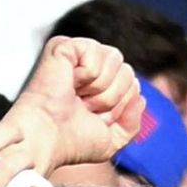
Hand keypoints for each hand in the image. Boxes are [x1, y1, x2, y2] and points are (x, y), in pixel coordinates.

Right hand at [4, 36, 145, 172]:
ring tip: (75, 96)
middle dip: (111, 98)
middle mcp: (90, 66)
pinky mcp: (65, 45)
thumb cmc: (70, 141)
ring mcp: (77, 53)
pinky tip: (68, 83)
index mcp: (101, 84)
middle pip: (128, 72)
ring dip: (99, 88)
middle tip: (83, 107)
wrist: (45, 139)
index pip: (134, 85)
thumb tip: (141, 98)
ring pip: (116, 60)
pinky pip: (97, 54)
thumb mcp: (111, 140)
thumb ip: (132, 124)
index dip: (118, 107)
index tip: (92, 117)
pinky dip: (87, 75)